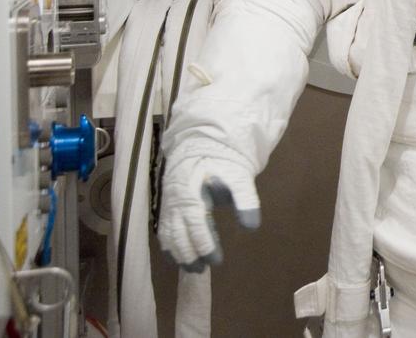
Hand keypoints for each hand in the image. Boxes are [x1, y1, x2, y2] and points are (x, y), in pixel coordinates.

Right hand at [157, 141, 260, 272]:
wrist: (202, 144)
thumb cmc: (222, 162)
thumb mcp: (239, 178)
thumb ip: (246, 200)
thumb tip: (251, 227)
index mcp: (192, 194)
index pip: (195, 225)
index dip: (204, 245)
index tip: (216, 260)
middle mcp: (175, 202)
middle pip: (178, 235)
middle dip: (189, 255)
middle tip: (203, 270)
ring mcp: (169, 205)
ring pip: (168, 236)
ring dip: (179, 254)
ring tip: (193, 269)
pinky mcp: (167, 207)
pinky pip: (163, 231)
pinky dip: (169, 247)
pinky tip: (179, 258)